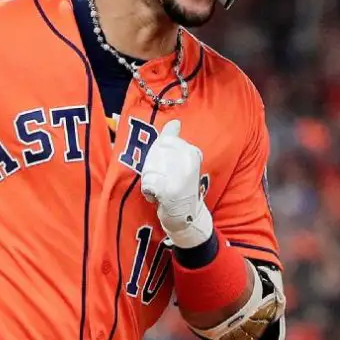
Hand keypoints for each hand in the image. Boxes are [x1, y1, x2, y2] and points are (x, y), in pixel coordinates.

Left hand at [140, 120, 212, 248]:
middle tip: (165, 181)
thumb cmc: (182, 187)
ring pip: (149, 170)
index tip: (168, 168)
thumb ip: (174, 139)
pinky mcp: (170, 191)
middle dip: (153, 169)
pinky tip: (160, 198)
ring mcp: (179, 175)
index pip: (163, 141)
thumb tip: (174, 121)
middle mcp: (188, 161)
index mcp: (192, 152)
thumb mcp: (182, 161)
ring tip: (163, 190)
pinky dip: (149, 194)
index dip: (159, 156)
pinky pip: (148, 185)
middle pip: (154, 155)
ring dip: (151, 181)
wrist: (189, 218)